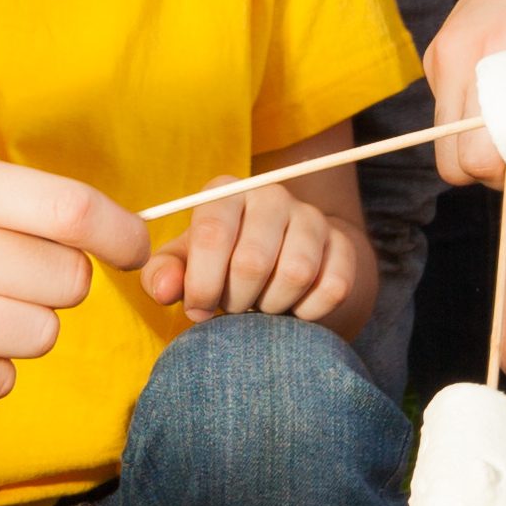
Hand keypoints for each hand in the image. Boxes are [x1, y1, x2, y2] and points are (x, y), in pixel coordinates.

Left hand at [145, 184, 353, 321]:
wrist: (275, 264)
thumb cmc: (218, 265)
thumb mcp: (184, 266)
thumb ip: (164, 274)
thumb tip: (166, 290)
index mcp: (226, 193)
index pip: (213, 233)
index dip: (202, 283)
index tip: (198, 309)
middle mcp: (271, 195)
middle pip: (253, 261)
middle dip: (236, 300)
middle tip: (232, 308)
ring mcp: (312, 218)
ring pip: (296, 274)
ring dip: (272, 307)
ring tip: (260, 306)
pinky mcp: (342, 245)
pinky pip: (332, 288)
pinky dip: (308, 312)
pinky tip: (292, 309)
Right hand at [428, 0, 505, 189]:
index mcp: (499, 55)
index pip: (474, 153)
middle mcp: (458, 57)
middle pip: (450, 157)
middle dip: (490, 170)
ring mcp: (443, 53)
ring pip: (446, 137)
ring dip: (482, 144)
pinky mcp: (440, 50)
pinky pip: (449, 110)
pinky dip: (476, 118)